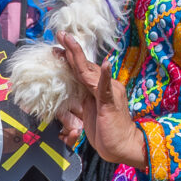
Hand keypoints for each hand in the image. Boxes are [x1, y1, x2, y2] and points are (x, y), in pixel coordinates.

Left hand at [53, 34, 147, 168]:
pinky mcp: (110, 103)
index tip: (57, 48)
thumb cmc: (106, 132)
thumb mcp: (88, 114)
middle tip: (60, 34)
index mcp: (100, 88)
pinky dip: (106, 75)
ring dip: (78, 56)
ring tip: (69, 41)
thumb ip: (80, 102)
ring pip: (90, 72)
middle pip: (85, 66)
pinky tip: (106, 63)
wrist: (123, 146)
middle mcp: (106, 86)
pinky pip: (106, 87)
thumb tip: (66, 96)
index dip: (70, 58)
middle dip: (71, 50)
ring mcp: (109, 93)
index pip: (82, 70)